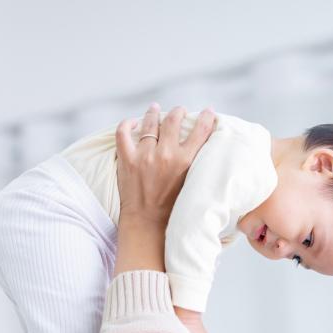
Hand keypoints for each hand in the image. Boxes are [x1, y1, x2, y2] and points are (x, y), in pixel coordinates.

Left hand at [114, 104, 216, 228]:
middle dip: (178, 112)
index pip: (200, 131)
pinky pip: (123, 133)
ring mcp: (144, 155)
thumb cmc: (174, 209)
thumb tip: (203, 153)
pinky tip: (133, 123)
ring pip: (150, 123)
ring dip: (154, 113)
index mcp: (185, 161)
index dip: (206, 117)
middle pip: (173, 121)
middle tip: (180, 110)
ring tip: (156, 108)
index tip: (209, 111)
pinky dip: (127, 125)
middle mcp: (166, 154)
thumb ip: (195, 167)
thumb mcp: (192, 185)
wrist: (148, 224)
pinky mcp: (127, 159)